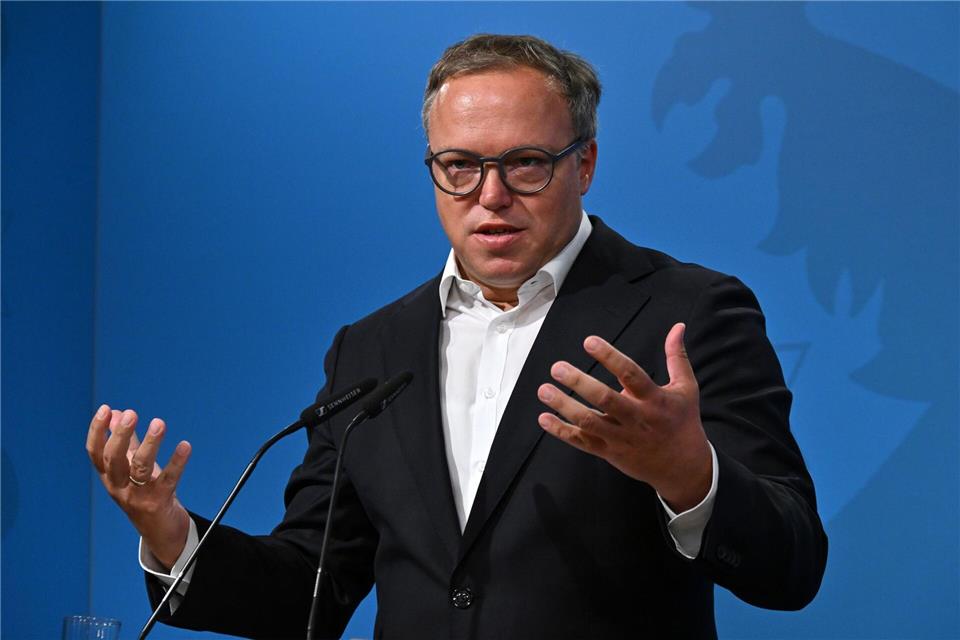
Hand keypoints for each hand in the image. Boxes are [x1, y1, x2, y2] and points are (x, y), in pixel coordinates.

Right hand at [86, 404, 192, 568]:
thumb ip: (125, 442)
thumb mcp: (131, 468)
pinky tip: (185, 446)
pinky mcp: (158, 502)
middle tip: (131, 413)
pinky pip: (169, 479)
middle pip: (113, 459)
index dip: (96, 431)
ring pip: (140, 468)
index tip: (104, 409)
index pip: (95, 452)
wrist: (160, 531)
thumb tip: (115, 413)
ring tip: (159, 423)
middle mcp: (119, 487)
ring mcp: (137, 496)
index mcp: (109, 477)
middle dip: (121, 435)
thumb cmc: (145, 493)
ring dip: (149, 444)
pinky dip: (177, 462)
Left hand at [537, 323, 711, 511]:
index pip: (631, 374)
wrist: (684, 467)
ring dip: (564, 406)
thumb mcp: (686, 388)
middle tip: (557, 367)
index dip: (610, 357)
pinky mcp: (610, 452)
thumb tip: (678, 326)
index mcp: (655, 399)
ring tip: (544, 390)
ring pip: (589, 422)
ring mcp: (621, 437)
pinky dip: (562, 432)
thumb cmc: (682, 421)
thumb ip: (677, 356)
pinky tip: (543, 419)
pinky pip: (583, 442)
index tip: (589, 341)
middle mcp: (636, 418)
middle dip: (579, 383)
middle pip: (605, 399)